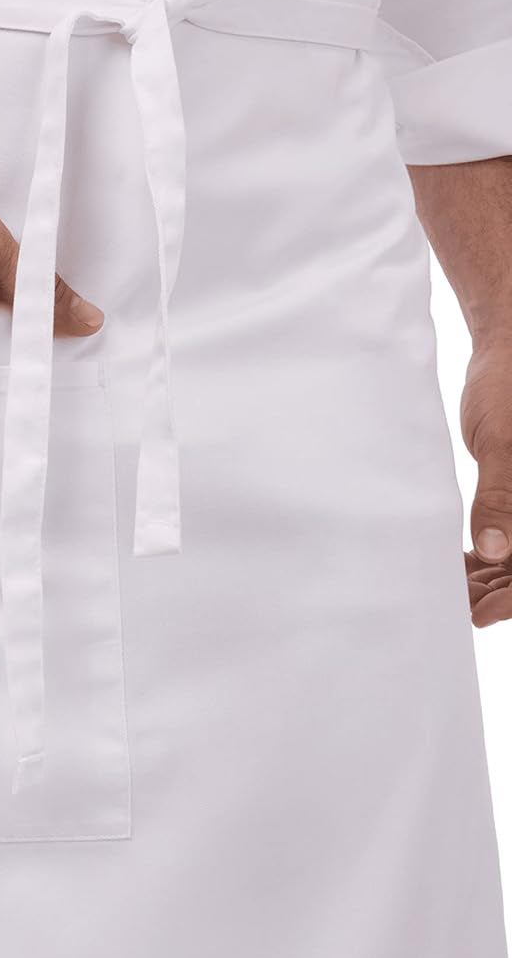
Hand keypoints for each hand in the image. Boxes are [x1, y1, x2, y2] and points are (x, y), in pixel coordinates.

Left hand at [462, 338, 511, 625]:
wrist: (507, 344)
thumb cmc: (510, 384)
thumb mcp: (501, 440)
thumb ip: (500, 495)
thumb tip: (497, 550)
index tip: (479, 613)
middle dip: (500, 591)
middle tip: (453, 603)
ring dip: (492, 578)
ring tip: (450, 587)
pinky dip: (490, 555)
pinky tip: (461, 564)